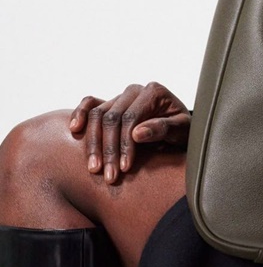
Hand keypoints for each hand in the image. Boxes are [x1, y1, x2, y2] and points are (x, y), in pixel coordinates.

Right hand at [68, 81, 190, 184]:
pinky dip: (80, 114)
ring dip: (93, 143)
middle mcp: (134, 90)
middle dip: (108, 149)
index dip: (125, 145)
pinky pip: (90, 103)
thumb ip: (163, 129)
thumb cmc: (184, 131)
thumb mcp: (182, 131)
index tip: (125, 168)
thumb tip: (138, 133)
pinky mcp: (110, 103)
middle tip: (109, 176)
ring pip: (98, 115)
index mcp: (154, 92)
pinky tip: (75, 130)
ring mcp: (121, 96)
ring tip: (93, 168)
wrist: (181, 129)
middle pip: (111, 118)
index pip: (131, 119)